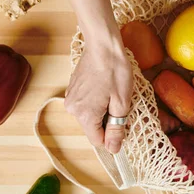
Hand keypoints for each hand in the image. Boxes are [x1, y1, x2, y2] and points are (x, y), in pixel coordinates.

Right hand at [64, 37, 132, 153]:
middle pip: (93, 128)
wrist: (103, 45)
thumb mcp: (122, 102)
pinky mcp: (72, 90)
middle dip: (108, 122)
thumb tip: (113, 149)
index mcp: (85, 115)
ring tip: (112, 95)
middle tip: (120, 105)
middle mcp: (73, 110)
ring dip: (102, 111)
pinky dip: (96, 102)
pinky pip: (85, 105)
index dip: (112, 137)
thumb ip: (116, 128)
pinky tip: (104, 89)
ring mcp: (70, 99)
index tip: (124, 124)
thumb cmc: (115, 71)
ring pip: (89, 117)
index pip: (98, 141)